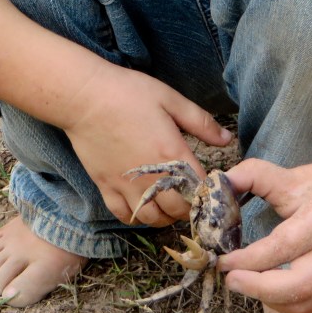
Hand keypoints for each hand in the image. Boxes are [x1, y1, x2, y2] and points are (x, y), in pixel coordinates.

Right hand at [62, 63, 234, 227]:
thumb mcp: (170, 99)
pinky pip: (123, 215)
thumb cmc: (128, 92)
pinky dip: (136, 217)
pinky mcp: (105, 186)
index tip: (209, 187)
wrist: (84, 97)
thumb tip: (227, 139)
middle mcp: (151, 176)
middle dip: (189, 208)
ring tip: (168, 204)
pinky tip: (142, 205)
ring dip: (165, 216)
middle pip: (177, 211)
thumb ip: (201, 121)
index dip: (208, 192)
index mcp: (172, 154)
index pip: (200, 189)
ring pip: (152, 219)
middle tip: (190, 196)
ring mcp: (126, 185)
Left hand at [217, 158, 311, 312]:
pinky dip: (284, 304)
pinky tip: (265, 290)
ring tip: (244, 282)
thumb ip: (255, 176)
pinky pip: (311, 307)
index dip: (249, 259)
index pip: (283, 247)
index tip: (223, 260)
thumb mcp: (294, 175)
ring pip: (305, 304)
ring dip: (269, 300)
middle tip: (230, 278)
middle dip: (259, 288)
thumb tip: (222, 182)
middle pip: (299, 286)